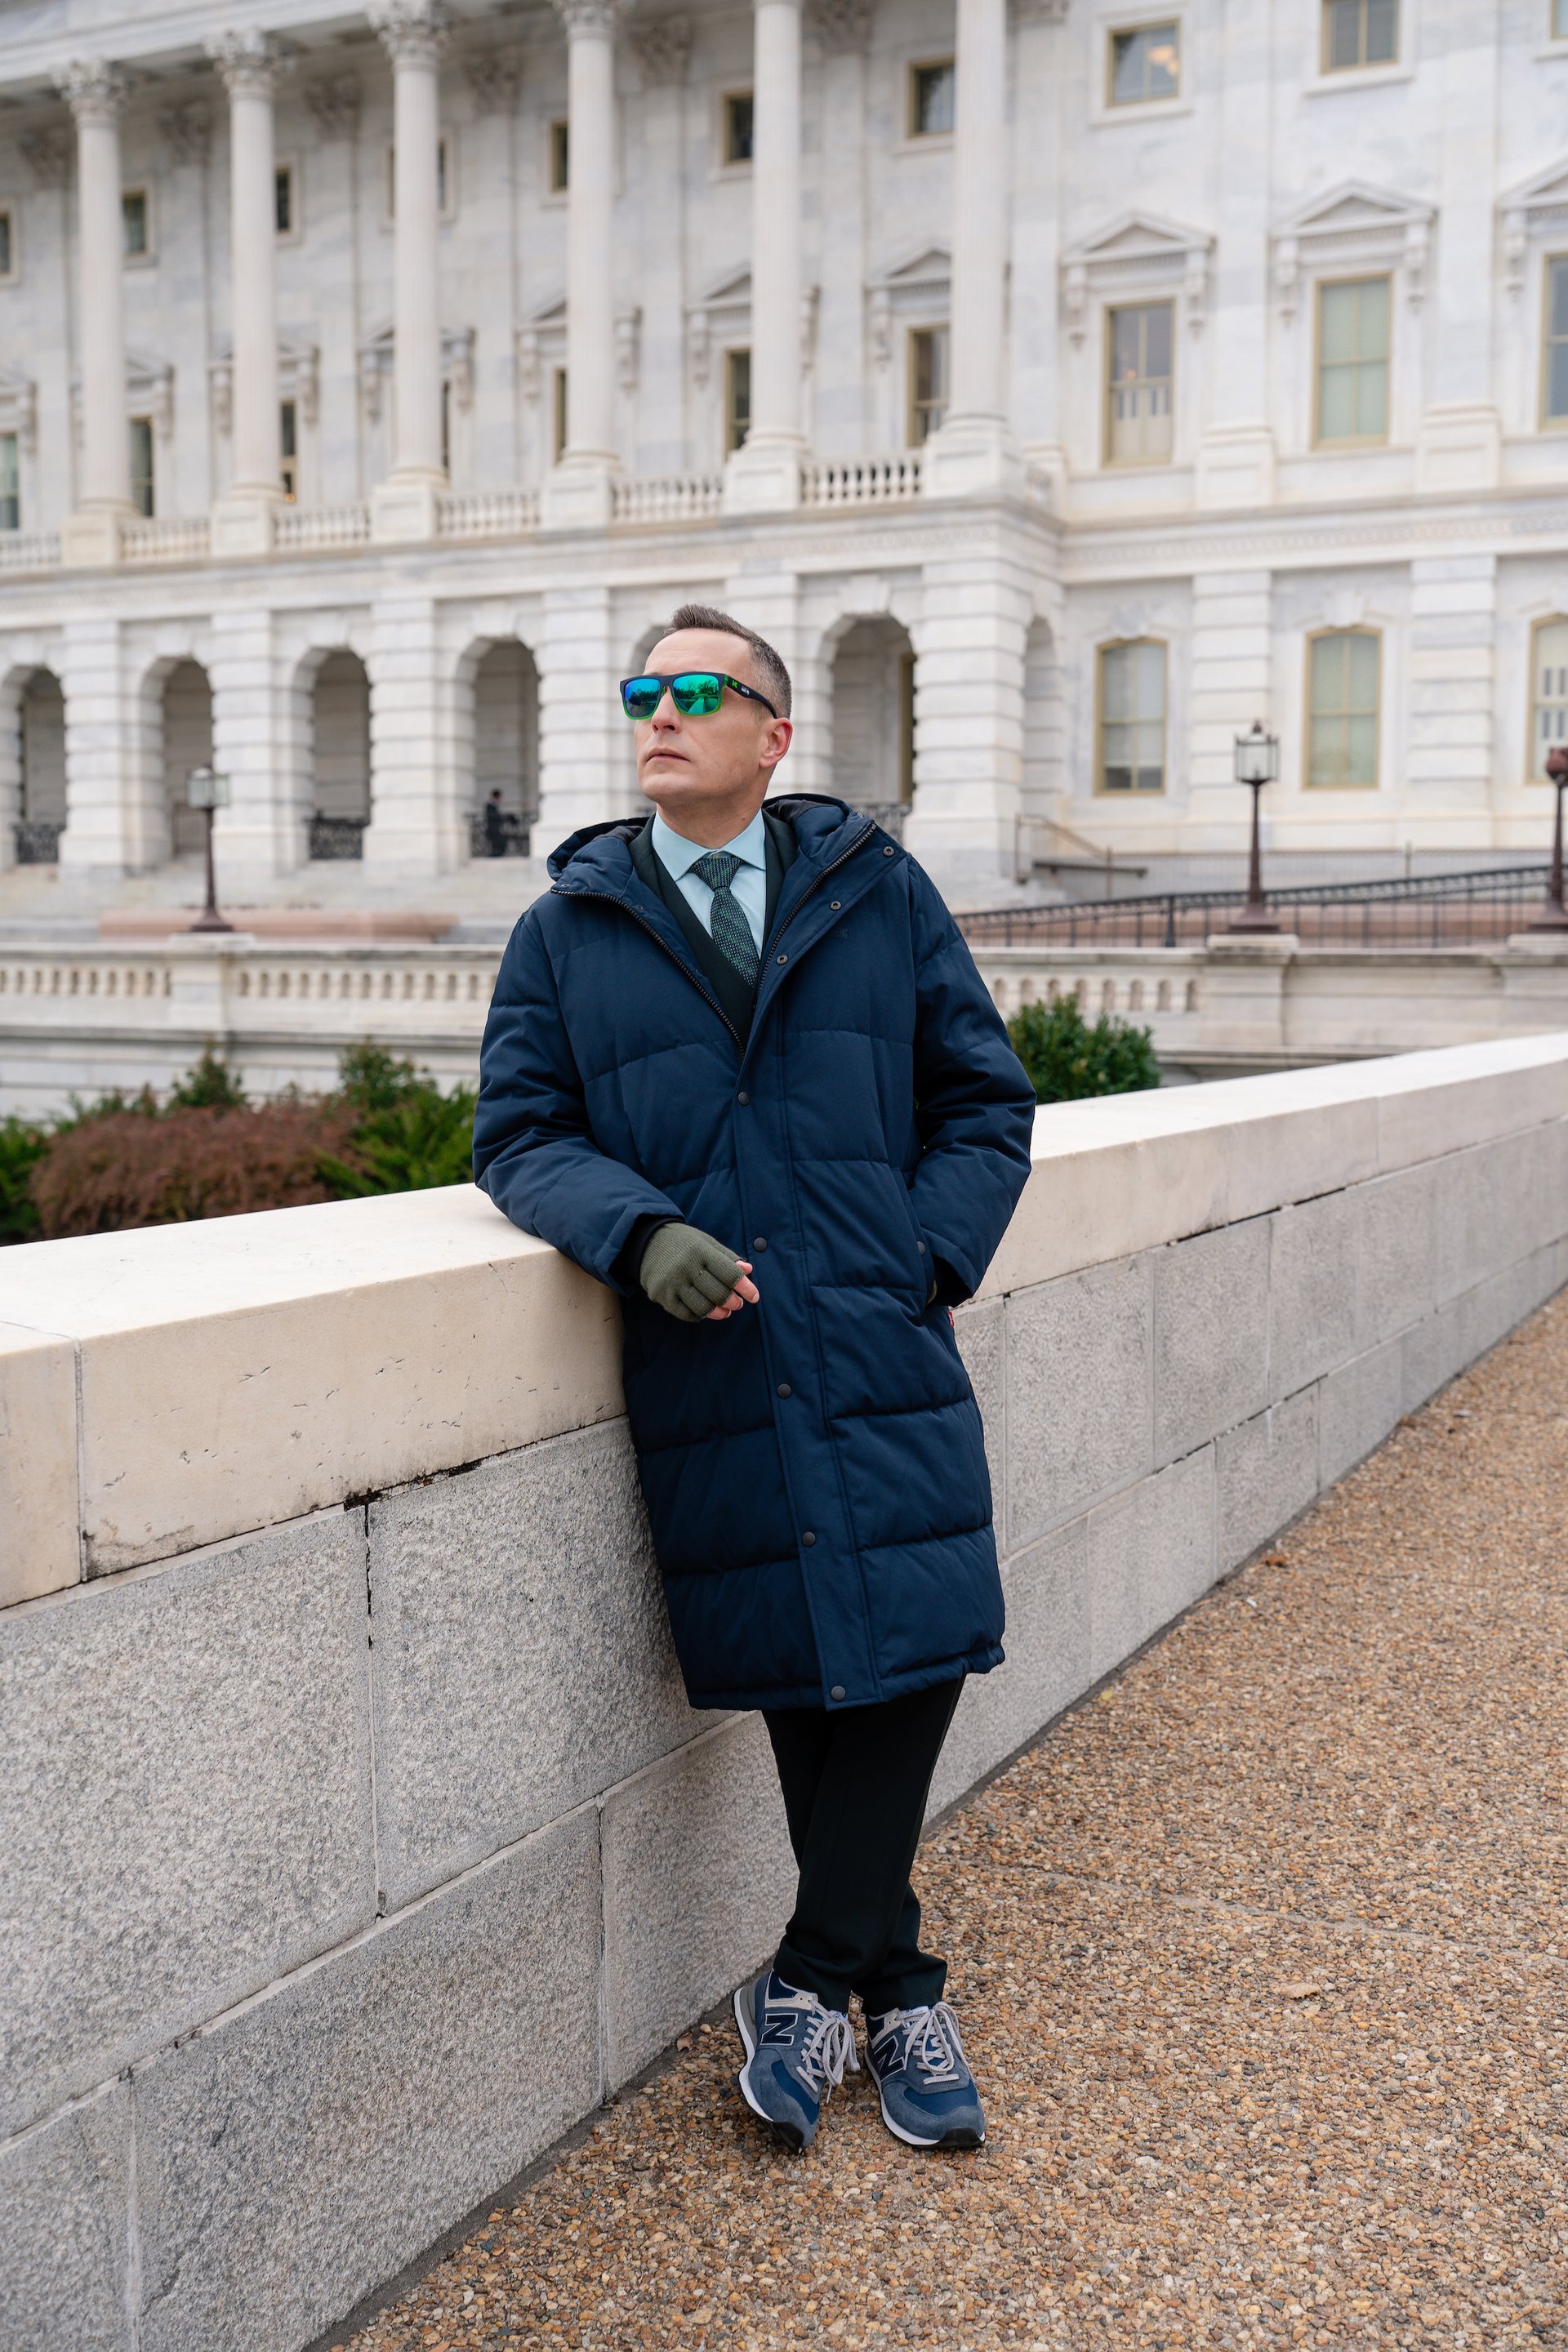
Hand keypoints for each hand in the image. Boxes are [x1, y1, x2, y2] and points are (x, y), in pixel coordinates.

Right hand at [639, 1222, 759, 1323]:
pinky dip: (700, 1315)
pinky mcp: (661, 1295)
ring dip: (719, 1313)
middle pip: (718, 1293)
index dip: (745, 1287)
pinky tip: (706, 1311)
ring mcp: (672, 1282)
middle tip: (738, 1304)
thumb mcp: (707, 1243)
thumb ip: (727, 1258)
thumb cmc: (685, 1243)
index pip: (729, 1273)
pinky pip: (686, 1314)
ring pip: (703, 1307)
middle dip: (733, 1302)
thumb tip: (748, 1270)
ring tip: (725, 1311)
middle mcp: (686, 1266)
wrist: (647, 1242)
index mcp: (701, 1251)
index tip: (754, 1297)